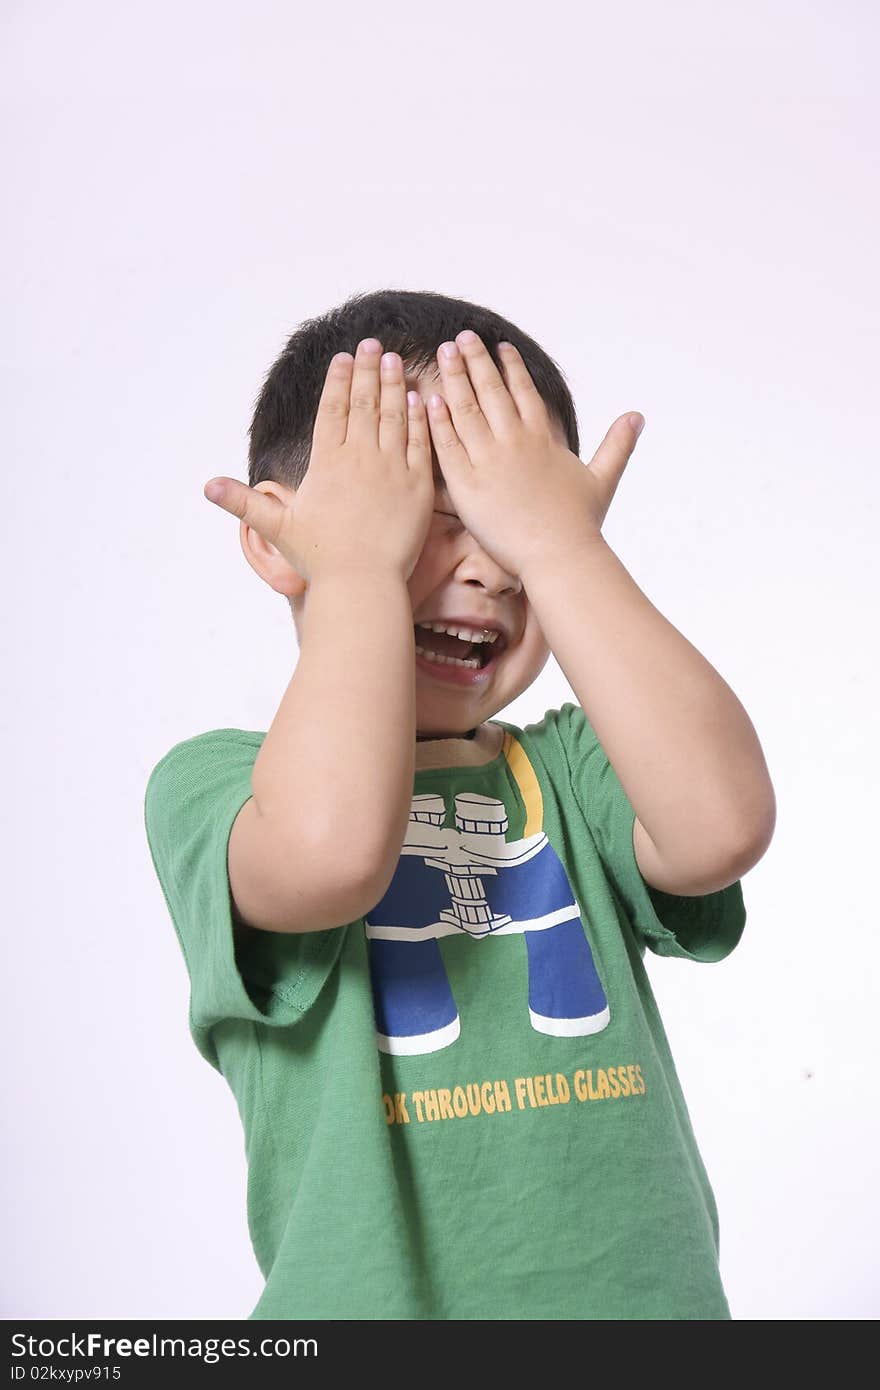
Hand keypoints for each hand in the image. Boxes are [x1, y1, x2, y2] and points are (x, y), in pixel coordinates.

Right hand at [202, 340, 434, 582]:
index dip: (338, 381)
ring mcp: (392, 469)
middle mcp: (360, 458)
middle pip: (364, 403)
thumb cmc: (319, 560)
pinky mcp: (418, 487)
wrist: (362, 584)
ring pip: (395, 416)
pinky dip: (419, 419)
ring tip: (396, 361)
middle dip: (369, 369)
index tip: (344, 358)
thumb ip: (244, 501)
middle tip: (374, 344)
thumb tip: (207, 486)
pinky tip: (419, 400)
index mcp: (327, 463)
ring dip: (395, 385)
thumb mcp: (277, 527)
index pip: (332, 410)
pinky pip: (420, 444)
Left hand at [425, 331, 644, 580]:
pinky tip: (427, 399)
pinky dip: (436, 420)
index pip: (523, 392)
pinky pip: (447, 445)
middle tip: (461, 337)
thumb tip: (638, 417)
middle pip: (490, 391)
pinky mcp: (467, 483)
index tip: (500, 347)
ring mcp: (488, 461)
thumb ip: (617, 444)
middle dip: (475, 360)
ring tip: (444, 354)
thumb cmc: (580, 524)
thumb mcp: (603, 478)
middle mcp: (514, 442)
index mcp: (542, 439)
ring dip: (453, 378)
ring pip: (465, 409)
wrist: (559, 555)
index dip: (511, 367)